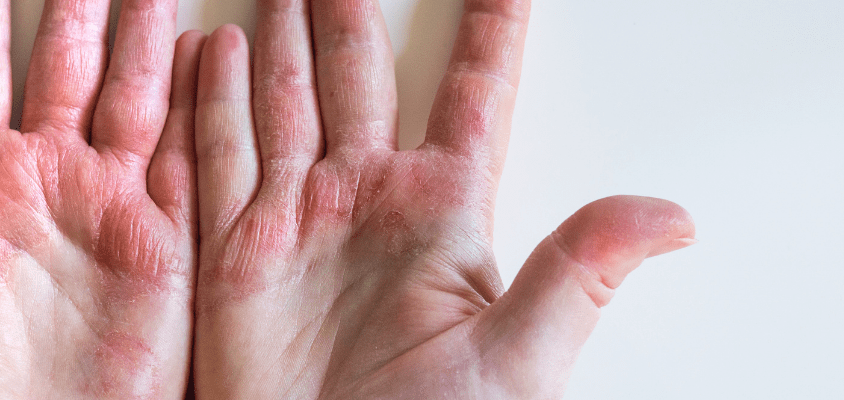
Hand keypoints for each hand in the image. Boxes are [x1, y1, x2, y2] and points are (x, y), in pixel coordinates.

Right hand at [191, 0, 694, 397]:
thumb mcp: (520, 357)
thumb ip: (577, 271)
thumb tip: (673, 217)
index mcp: (441, 212)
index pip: (472, 94)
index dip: (489, 30)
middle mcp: (365, 201)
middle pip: (357, 77)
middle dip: (348, 17)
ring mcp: (295, 221)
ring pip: (283, 101)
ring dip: (276, 45)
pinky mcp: (232, 253)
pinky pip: (214, 158)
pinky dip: (207, 105)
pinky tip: (208, 58)